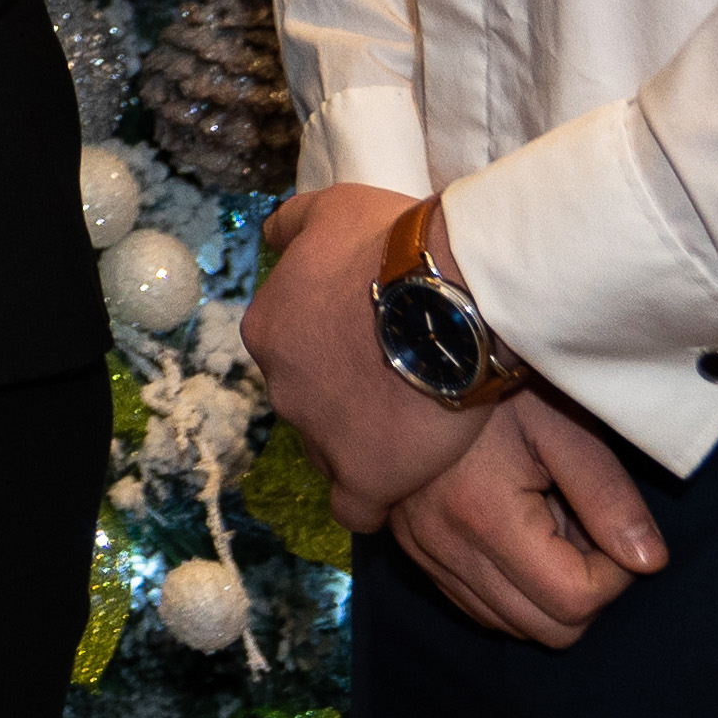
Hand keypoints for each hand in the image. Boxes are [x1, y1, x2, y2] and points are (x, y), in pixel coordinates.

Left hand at [242, 178, 492, 525]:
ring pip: (329, 454)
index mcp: (268, 329)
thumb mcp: (330, 209)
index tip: (374, 348)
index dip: (333, 355)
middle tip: (400, 384)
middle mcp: (280, 386)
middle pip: (309, 405)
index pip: (290, 356)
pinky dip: (375, 496)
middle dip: (345, 400)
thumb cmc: (390, 245)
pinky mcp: (364, 477)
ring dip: (362, 445)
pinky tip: (405, 480)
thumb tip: (270, 236)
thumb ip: (292, 224)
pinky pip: (355, 508)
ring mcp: (319, 436)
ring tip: (413, 429)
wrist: (449, 295)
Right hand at [386, 389, 665, 647]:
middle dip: (583, 588)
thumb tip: (649, 562)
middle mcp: (443, 547)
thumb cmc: (499, 380)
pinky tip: (517, 533)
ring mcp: (422, 551)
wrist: (420, 348)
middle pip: (546, 630)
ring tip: (547, 523)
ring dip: (545, 590)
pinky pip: (475, 606)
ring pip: (510, 625)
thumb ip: (608, 497)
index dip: (614, 575)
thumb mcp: (565, 426)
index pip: (574, 601)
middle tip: (582, 524)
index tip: (610, 523)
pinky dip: (510, 588)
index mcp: (482, 516)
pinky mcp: (412, 549)